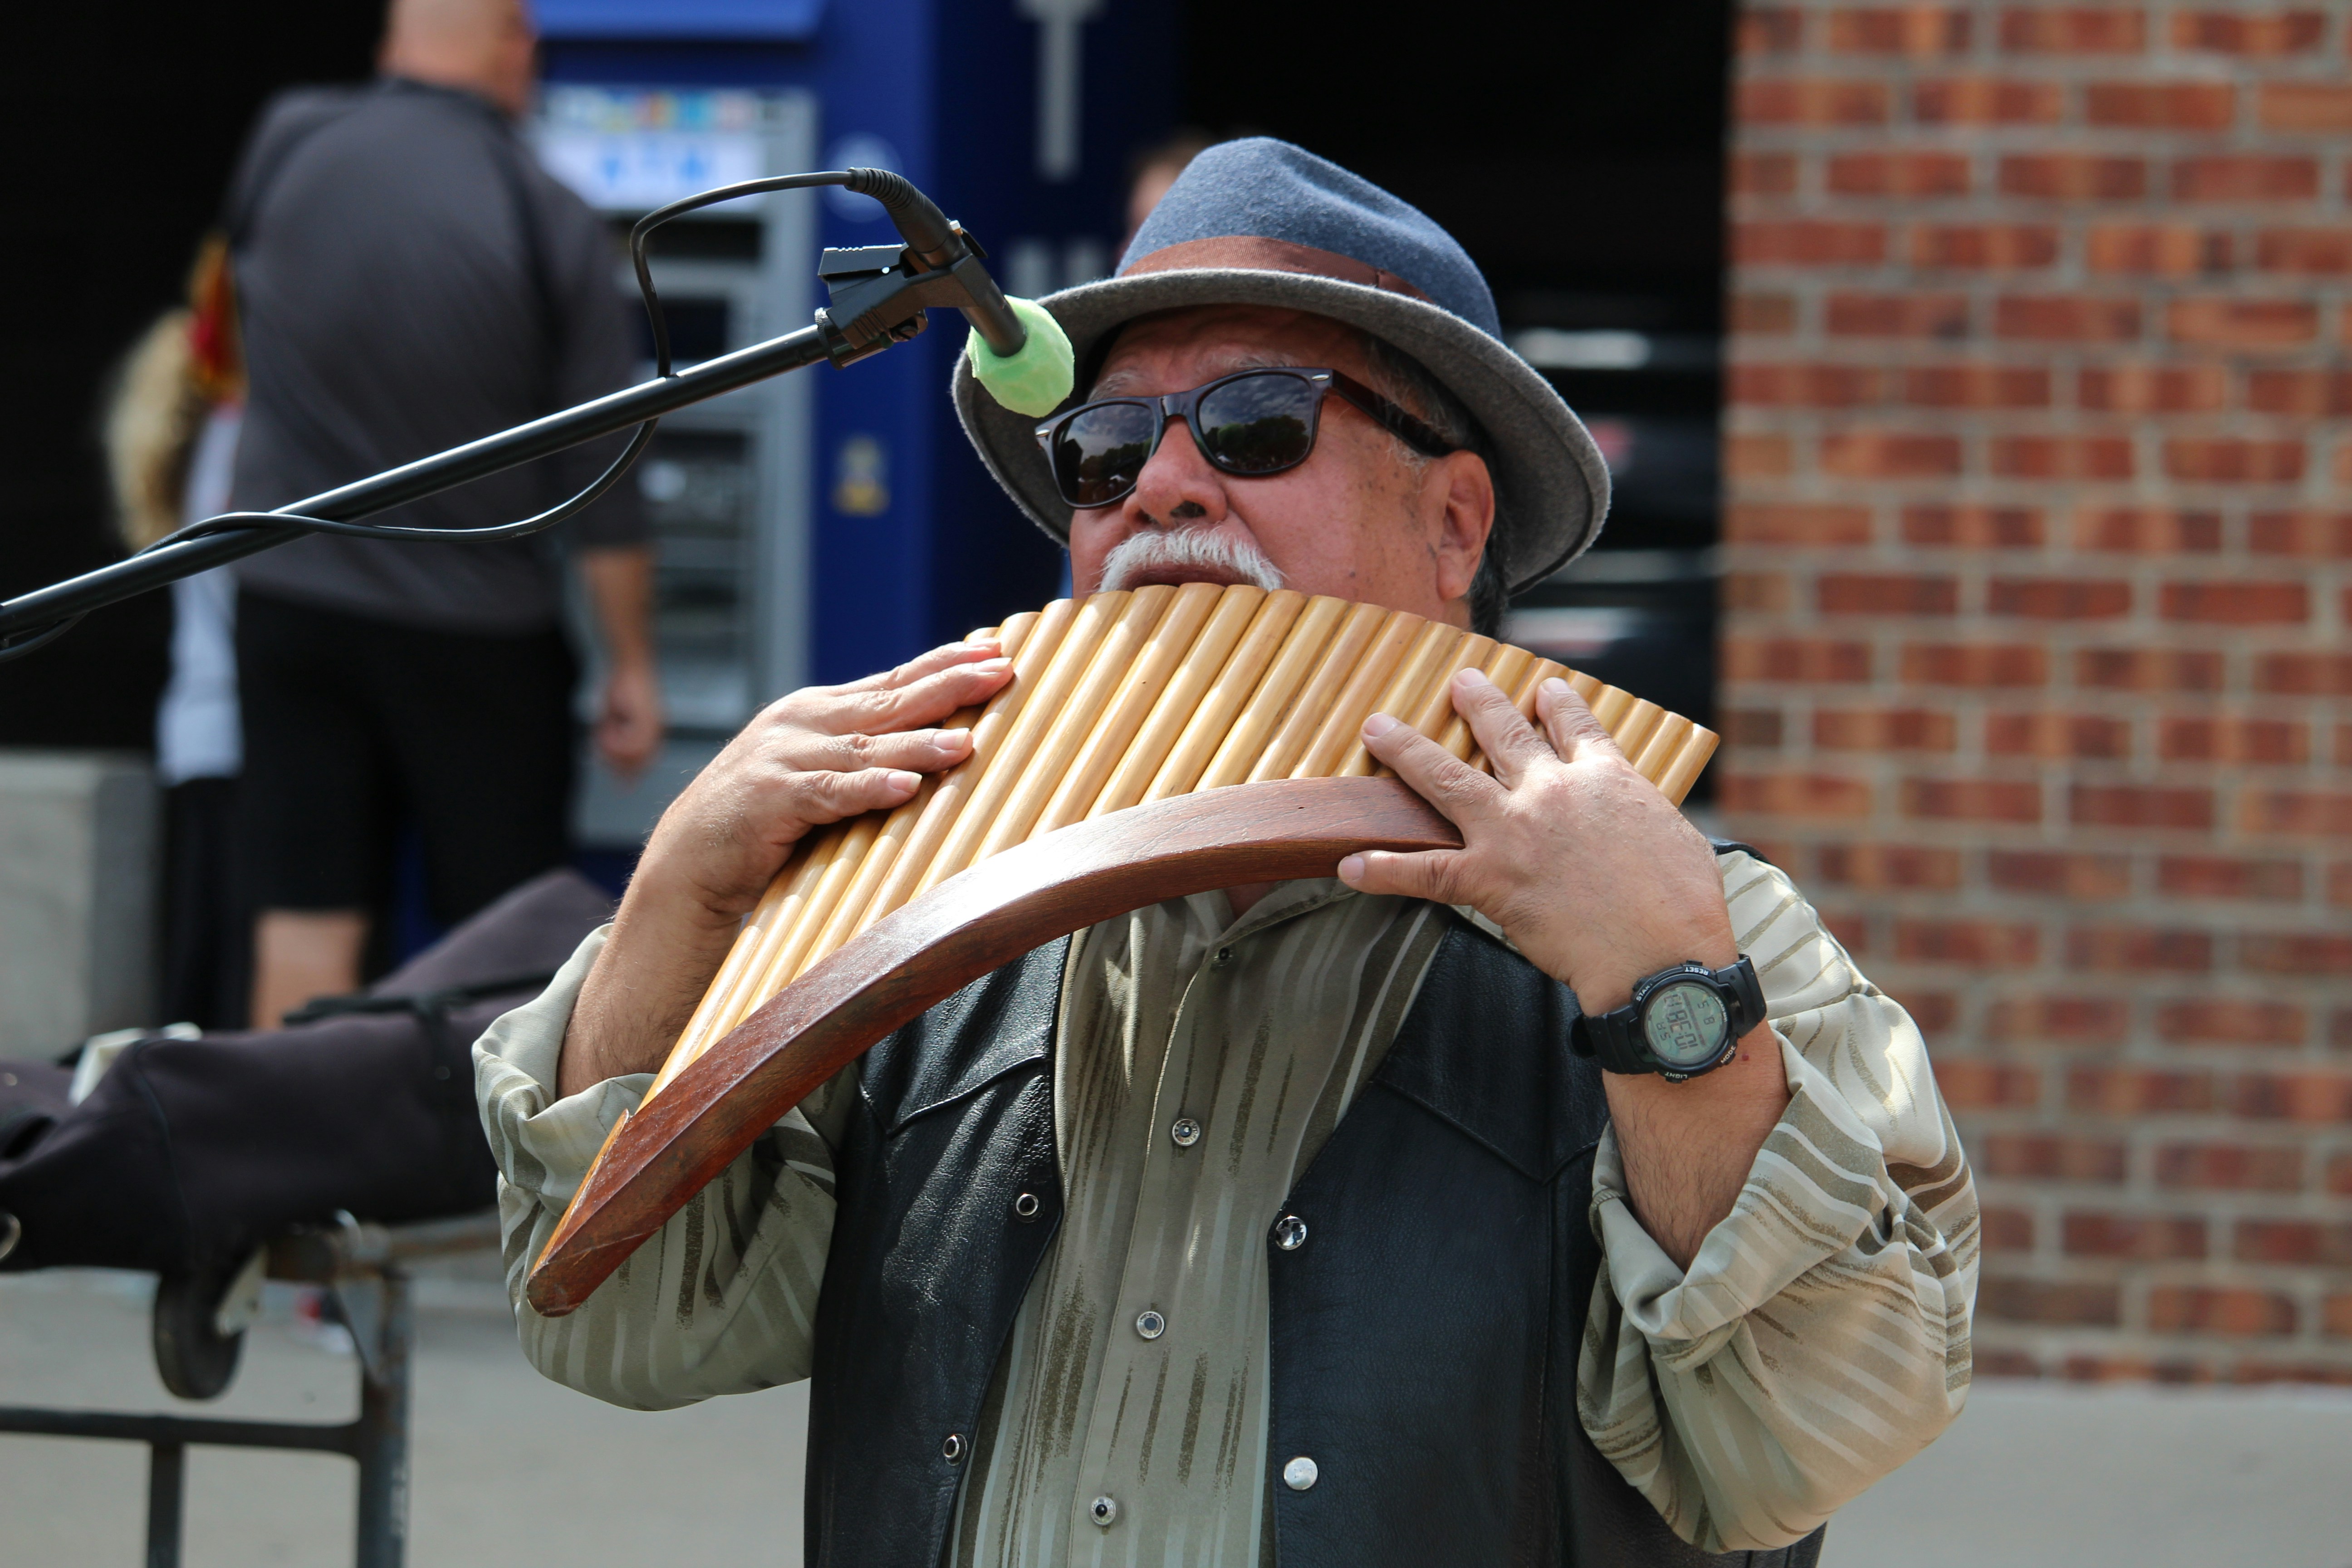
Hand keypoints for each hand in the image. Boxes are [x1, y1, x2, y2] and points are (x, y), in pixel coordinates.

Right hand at [560, 639, 1011, 1094]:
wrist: (690, 859)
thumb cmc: (764, 821)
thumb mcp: (818, 772)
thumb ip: (861, 752)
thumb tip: (934, 741)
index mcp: (817, 711)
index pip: (891, 681)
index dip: (942, 664)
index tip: (994, 651)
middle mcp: (802, 723)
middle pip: (888, 701)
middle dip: (947, 686)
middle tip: (999, 673)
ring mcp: (784, 758)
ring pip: (866, 746)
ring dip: (918, 744)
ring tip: (966, 742)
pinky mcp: (772, 798)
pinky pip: (830, 793)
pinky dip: (868, 788)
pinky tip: (905, 786)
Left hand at [1340, 669, 1785, 1269]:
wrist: (1659, 957)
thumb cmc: (1683, 908)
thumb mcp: (1677, 840)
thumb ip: (1642, 817)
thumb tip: (1636, 824)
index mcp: (1606, 777)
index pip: (1575, 725)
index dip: (1555, 703)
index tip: (1544, 689)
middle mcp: (1552, 790)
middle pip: (1505, 733)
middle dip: (1478, 702)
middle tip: (1459, 681)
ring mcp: (1513, 831)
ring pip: (1445, 778)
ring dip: (1406, 750)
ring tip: (1377, 728)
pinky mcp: (1489, 879)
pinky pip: (1422, 872)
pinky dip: (1382, 871)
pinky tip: (1348, 866)